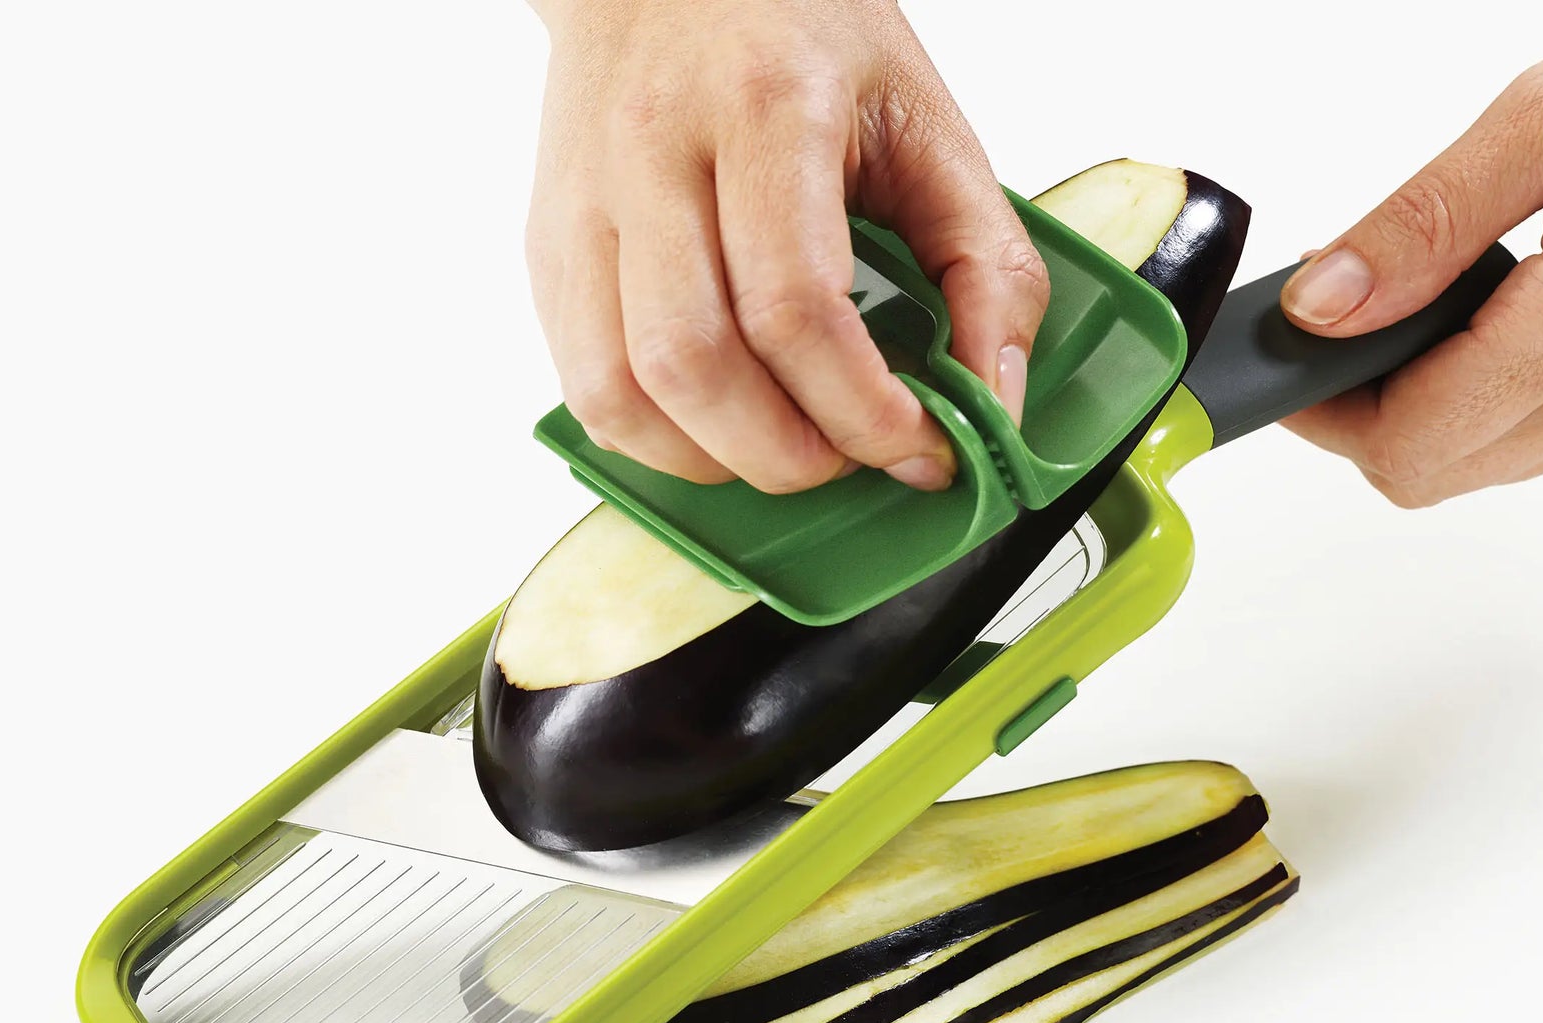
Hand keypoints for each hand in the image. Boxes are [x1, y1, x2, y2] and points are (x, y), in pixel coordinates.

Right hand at [523, 0, 1047, 493]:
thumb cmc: (800, 34)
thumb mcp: (928, 124)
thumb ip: (986, 265)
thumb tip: (992, 404)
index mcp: (763, 106)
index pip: (796, 309)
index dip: (863, 411)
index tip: (919, 445)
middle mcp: (653, 153)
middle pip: (696, 366)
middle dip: (789, 453)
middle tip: (850, 453)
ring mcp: (585, 205)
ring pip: (622, 392)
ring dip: (715, 459)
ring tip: (783, 445)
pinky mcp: (550, 247)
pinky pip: (586, 386)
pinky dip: (656, 438)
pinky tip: (716, 422)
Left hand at [1279, 0, 1542, 507]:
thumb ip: (1422, 224)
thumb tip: (1324, 304)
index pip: (1408, 443)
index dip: (1327, 409)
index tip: (1292, 350)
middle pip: (1434, 470)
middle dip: (1362, 411)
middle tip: (1340, 324)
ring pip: (1486, 461)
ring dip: (1423, 405)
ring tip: (1417, 303)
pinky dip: (1486, 394)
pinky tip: (1488, 313)